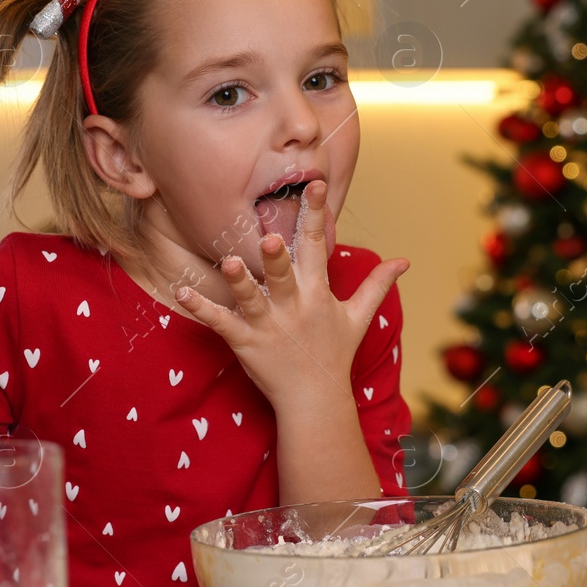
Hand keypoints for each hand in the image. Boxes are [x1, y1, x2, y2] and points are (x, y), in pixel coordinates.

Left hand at [176, 180, 408, 409]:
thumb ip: (376, 285)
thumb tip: (404, 261)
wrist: (316, 401)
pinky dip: (202, 308)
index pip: (317, 247)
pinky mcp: (246, 343)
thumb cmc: (334, 354)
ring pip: (251, 299)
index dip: (316, 215)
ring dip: (239, 282)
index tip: (315, 185)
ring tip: (228, 262)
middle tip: (271, 237)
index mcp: (318, 294)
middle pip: (284, 275)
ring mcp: (268, 326)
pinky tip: (182, 292)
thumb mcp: (358, 318)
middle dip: (278, 257)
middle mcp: (293, 307)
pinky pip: (221, 323)